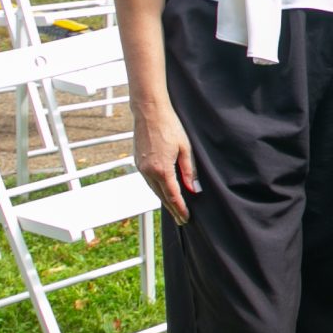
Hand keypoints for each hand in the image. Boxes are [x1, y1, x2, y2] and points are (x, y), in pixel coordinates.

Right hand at [132, 103, 201, 224]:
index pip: (173, 196)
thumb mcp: (186, 148)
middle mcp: (148, 172)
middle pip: (162, 196)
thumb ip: (189, 170)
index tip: (186, 218)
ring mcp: (141, 167)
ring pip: (154, 189)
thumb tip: (194, 189)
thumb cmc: (170, 126)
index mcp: (162, 170)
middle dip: (172, 209)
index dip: (180, 209)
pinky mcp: (138, 162)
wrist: (149, 112)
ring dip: (164, 199)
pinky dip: (157, 188)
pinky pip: (148, 181)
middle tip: (182, 220)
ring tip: (174, 208)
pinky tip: (163, 191)